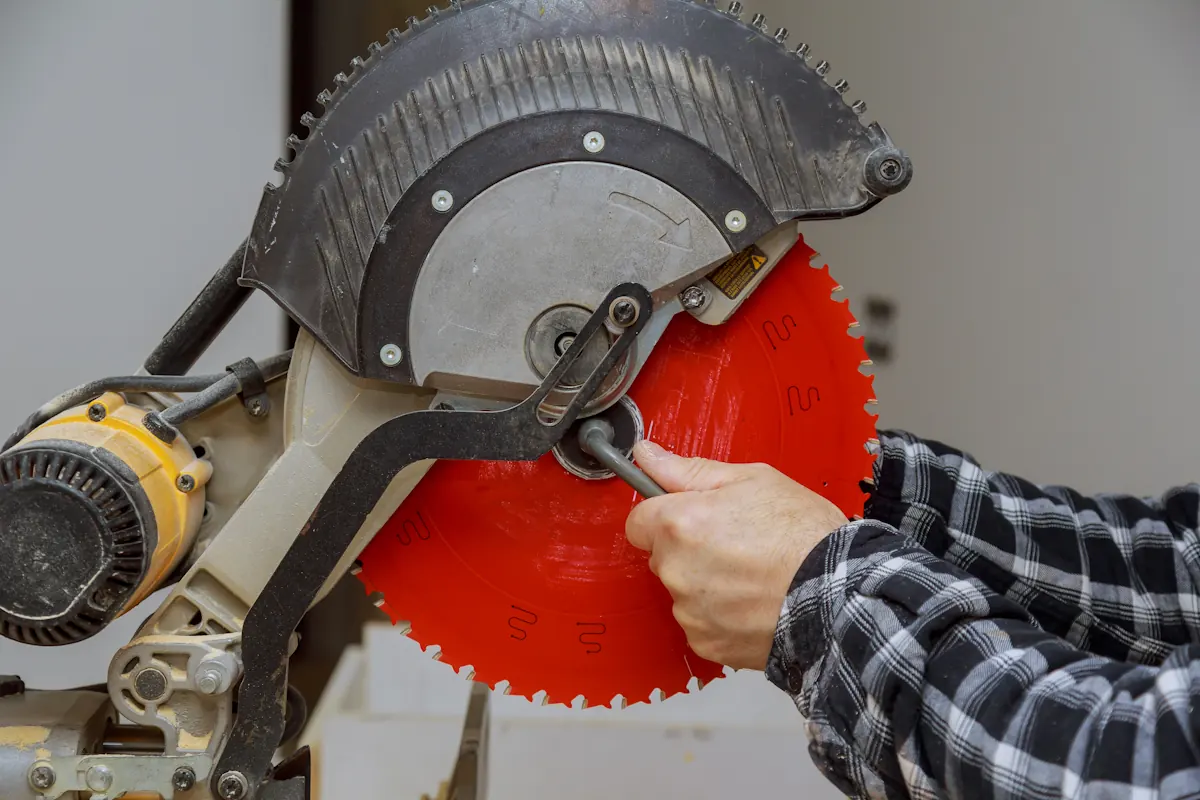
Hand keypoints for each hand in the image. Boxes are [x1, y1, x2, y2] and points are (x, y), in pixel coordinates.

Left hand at [625, 441, 848, 670]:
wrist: (838, 593)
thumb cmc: (802, 534)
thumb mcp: (752, 479)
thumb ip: (688, 470)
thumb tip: (647, 455)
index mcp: (679, 523)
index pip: (637, 521)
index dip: (664, 515)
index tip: (691, 516)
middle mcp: (675, 570)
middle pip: (662, 556)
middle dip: (688, 548)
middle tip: (735, 543)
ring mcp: (689, 611)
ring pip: (683, 591)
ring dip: (705, 583)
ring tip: (752, 575)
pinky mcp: (706, 643)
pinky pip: (701, 623)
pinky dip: (721, 615)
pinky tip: (753, 602)